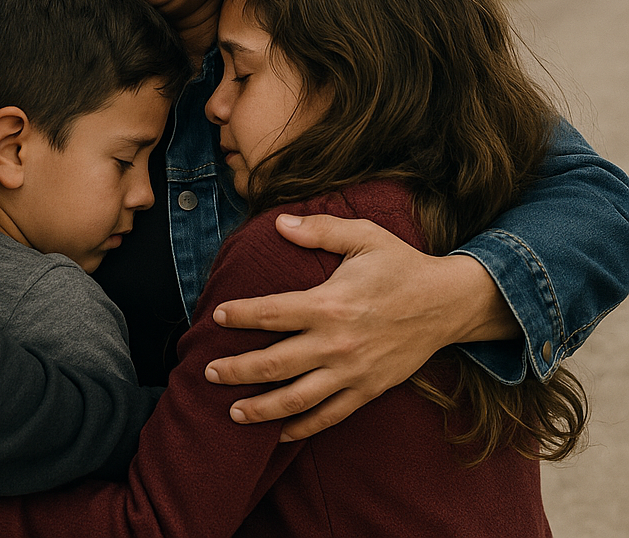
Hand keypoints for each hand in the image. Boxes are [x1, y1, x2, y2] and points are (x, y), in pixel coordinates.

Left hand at [204, 213, 516, 440]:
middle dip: (237, 370)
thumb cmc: (400, 265)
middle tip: (208, 372)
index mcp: (330, 304)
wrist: (447, 304)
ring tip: (232, 412)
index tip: (217, 317)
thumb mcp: (363, 236)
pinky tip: (279, 433)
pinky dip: (302, 427)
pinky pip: (330, 416)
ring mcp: (352, 371)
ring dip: (261, 408)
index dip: (241, 315)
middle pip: (275, 363)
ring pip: (297, 398)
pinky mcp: (368, 390)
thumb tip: (278, 222)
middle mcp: (337, 343)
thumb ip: (319, 229)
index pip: (272, 312)